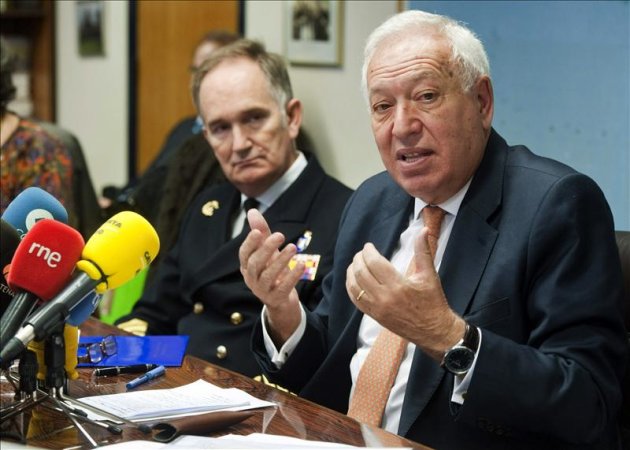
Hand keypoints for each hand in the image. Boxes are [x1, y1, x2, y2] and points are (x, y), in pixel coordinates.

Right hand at [239, 209, 303, 345]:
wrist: (281, 301)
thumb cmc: (272, 270)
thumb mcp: (267, 251)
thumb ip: (262, 232)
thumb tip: (252, 211)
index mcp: (247, 266)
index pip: (244, 254)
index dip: (250, 243)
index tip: (258, 232)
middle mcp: (251, 279)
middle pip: (255, 263)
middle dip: (267, 248)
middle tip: (281, 235)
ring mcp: (262, 291)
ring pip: (268, 275)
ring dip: (281, 260)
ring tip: (293, 247)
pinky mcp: (275, 299)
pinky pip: (283, 287)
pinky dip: (293, 276)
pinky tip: (302, 264)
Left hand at [345, 226, 464, 360]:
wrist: (434, 330)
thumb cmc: (433, 301)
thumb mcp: (429, 275)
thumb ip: (423, 251)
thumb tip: (423, 230)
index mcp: (398, 286)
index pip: (374, 263)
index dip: (368, 252)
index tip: (368, 246)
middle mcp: (384, 298)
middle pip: (361, 273)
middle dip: (358, 259)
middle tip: (361, 253)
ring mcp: (377, 308)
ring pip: (355, 286)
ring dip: (352, 272)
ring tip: (355, 263)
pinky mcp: (374, 316)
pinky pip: (355, 300)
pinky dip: (351, 287)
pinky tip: (353, 279)